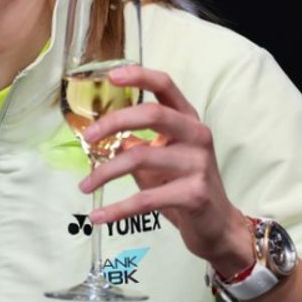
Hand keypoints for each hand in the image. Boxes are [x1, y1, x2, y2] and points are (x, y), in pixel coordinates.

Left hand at [78, 65, 253, 276]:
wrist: (217, 225)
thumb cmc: (184, 185)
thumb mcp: (162, 157)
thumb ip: (136, 143)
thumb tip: (102, 137)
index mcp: (187, 120)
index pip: (166, 86)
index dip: (139, 77)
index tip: (112, 76)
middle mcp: (197, 136)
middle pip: (152, 114)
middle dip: (113, 122)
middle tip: (87, 137)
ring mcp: (198, 164)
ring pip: (139, 158)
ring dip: (105, 173)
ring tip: (84, 185)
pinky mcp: (194, 195)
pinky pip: (145, 199)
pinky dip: (117, 209)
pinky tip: (98, 217)